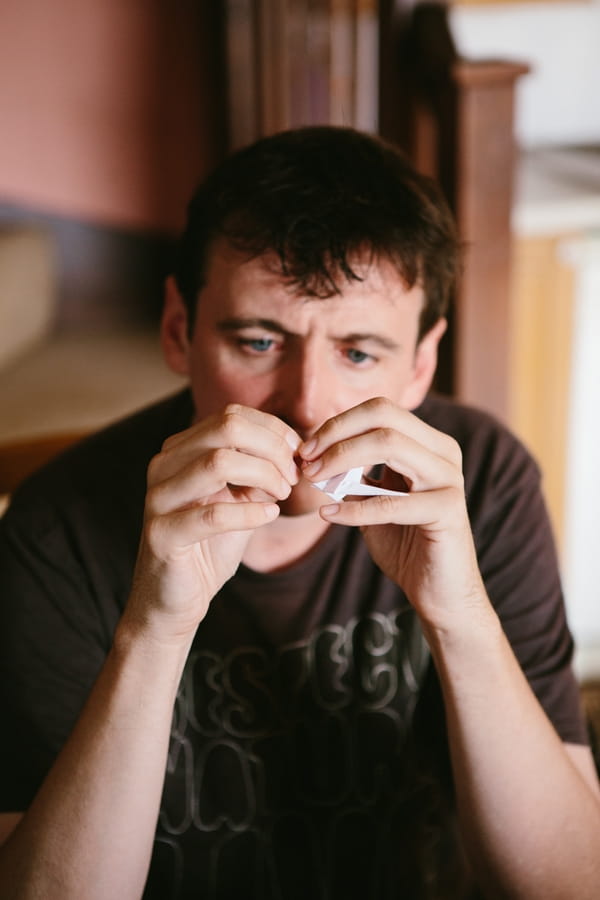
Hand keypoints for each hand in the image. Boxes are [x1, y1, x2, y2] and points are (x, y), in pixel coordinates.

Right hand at [126, 404, 299, 642]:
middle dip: (271, 450)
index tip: (297, 455)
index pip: (232, 416)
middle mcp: (164, 465)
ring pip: (218, 463)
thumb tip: (294, 450)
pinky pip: (213, 514)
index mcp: (180, 450)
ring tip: (281, 495)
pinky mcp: (162, 533)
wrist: (175, 599)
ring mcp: (158, 498)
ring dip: (263, 476)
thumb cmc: (209, 546)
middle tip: (292, 477)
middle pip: (226, 429)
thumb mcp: (239, 499)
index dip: (273, 431)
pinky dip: (249, 513)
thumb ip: (258, 471)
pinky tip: (268, 516)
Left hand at [299, 397, 485, 628]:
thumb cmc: (405, 544)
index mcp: (429, 443)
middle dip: (336, 435)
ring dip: (341, 459)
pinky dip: (354, 507)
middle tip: (305, 461)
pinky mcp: (448, 510)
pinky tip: (329, 514)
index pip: (380, 409)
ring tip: (314, 479)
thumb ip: (353, 474)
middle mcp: (444, 453)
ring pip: (389, 445)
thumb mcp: (374, 500)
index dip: (338, 423)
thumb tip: (314, 453)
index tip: (306, 449)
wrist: (439, 592)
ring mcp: (449, 479)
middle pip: (384, 417)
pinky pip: (391, 501)